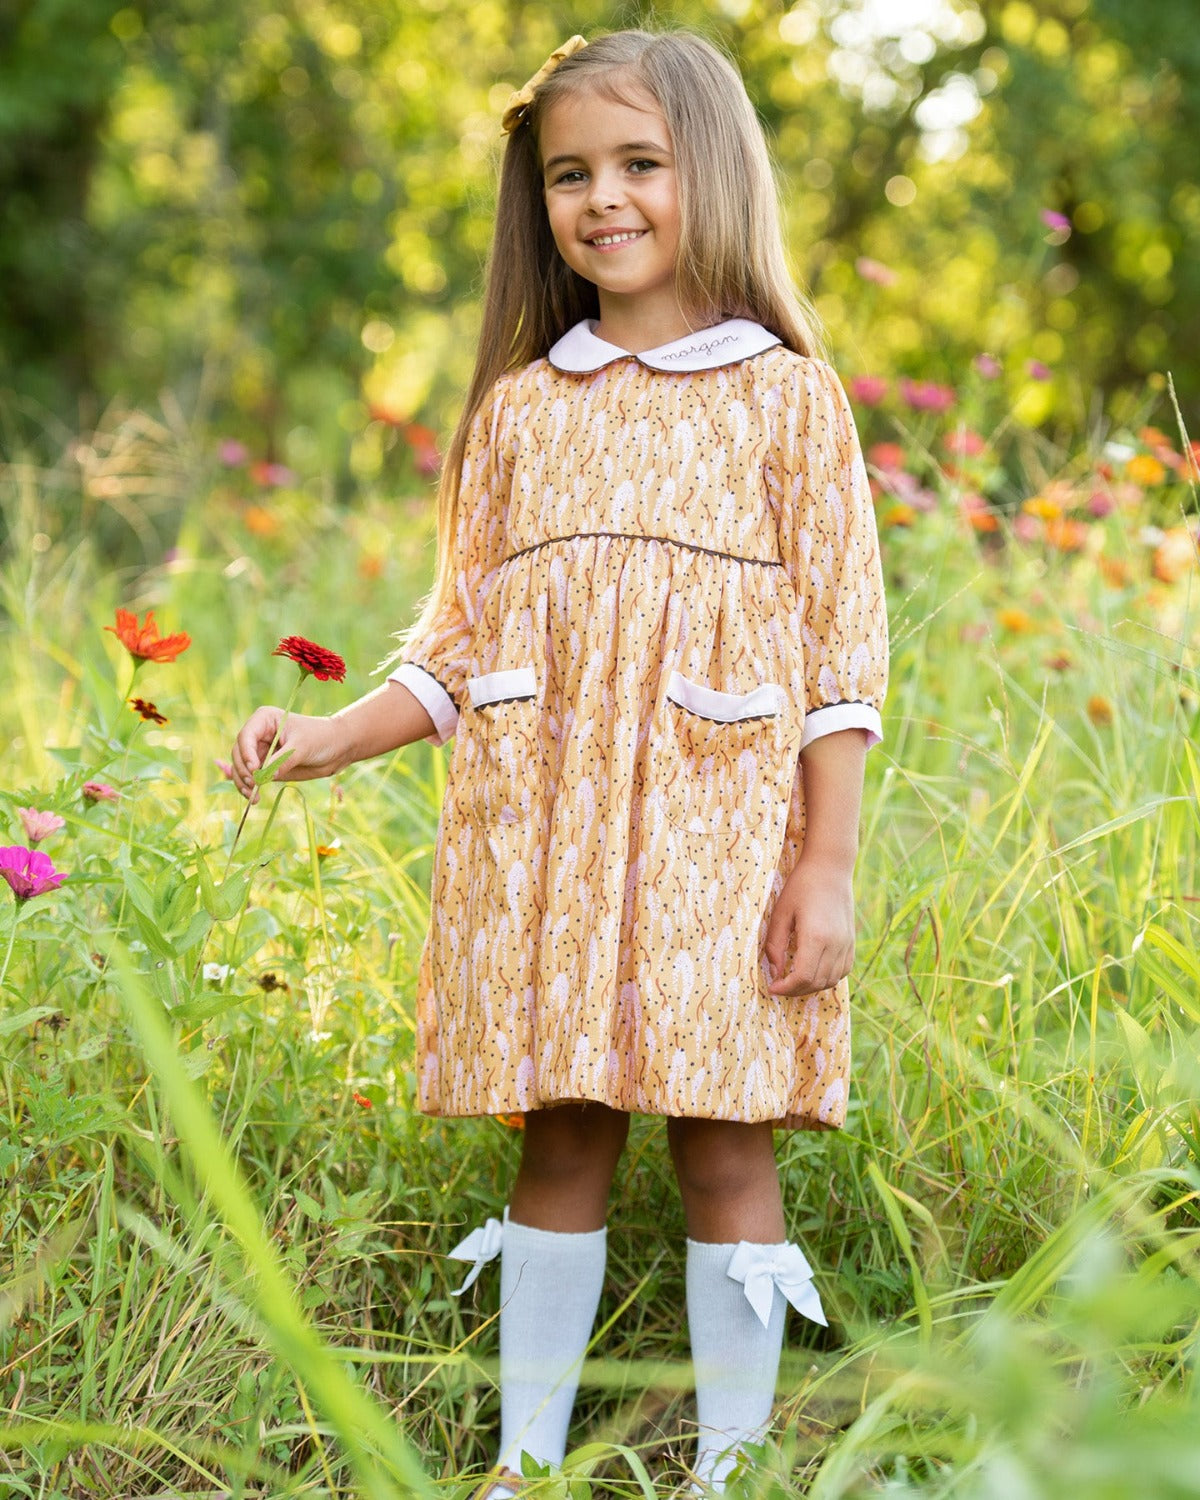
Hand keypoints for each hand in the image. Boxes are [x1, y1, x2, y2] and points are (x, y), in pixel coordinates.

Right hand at [230, 707, 347, 802]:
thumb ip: (282, 761)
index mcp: (264, 719)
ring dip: (243, 782)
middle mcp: (258, 735)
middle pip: (238, 753)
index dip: (246, 753)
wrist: (336, 748)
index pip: (245, 736)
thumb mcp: (301, 747)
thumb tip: (264, 777)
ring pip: (241, 767)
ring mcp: (260, 752)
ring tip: (253, 797)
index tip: (255, 768)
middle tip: (255, 785)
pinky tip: (253, 797)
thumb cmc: (320, 738)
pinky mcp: (265, 767)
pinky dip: (249, 788)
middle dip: (243, 770)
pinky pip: (251, 778)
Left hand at [763, 856, 855, 997]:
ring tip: (793, 980)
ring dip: (811, 986)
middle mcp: (836, 943)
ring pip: (831, 980)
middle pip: (817, 983)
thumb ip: (775, 945)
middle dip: (795, 990)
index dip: (786, 988)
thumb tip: (774, 972)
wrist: (830, 867)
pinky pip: (842, 971)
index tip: (772, 987)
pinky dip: (827, 978)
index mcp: (816, 936)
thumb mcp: (780, 913)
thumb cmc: (801, 886)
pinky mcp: (851, 941)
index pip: (803, 977)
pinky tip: (812, 971)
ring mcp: (847, 943)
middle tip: (779, 985)